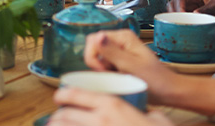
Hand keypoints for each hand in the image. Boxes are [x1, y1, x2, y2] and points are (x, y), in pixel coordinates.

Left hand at [49, 88, 173, 125]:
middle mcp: (100, 119)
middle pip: (64, 114)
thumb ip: (146, 112)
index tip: (58, 97)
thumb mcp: (157, 118)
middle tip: (58, 119)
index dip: (62, 95)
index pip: (75, 94)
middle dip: (57, 117)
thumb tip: (144, 112)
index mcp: (112, 105)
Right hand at [83, 30, 177, 103]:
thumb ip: (112, 51)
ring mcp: (119, 52)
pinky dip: (108, 75)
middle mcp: (119, 41)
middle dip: (98, 64)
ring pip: (97, 59)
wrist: (169, 91)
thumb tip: (97, 36)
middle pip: (93, 49)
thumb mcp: (131, 66)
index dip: (93, 56)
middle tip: (113, 74)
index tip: (103, 69)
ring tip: (118, 78)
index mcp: (122, 37)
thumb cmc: (156, 80)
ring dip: (103, 71)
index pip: (92, 40)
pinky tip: (119, 80)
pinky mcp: (119, 62)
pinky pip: (104, 66)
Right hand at [167, 0, 214, 24]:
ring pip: (179, 11)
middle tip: (179, 24)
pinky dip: (185, 23)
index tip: (182, 18)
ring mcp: (194, 5)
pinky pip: (187, 18)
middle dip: (175, 13)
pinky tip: (187, 29)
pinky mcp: (198, 13)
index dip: (179, 8)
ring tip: (181, 27)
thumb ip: (208, 8)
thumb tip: (195, 14)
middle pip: (175, 4)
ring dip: (178, 18)